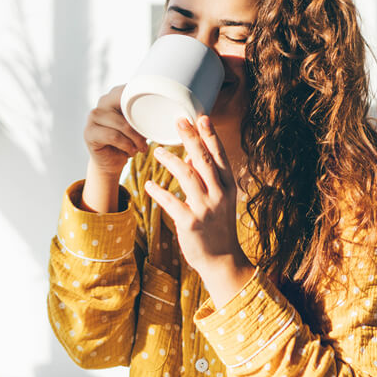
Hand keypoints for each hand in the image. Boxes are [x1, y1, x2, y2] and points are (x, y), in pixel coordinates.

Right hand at [83, 85, 149, 178]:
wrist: (111, 163)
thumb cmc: (128, 141)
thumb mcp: (140, 125)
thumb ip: (148, 115)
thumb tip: (179, 109)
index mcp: (114, 96)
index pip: (128, 90)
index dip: (142, 99)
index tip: (154, 112)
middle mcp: (101, 103)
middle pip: (125, 107)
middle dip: (140, 125)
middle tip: (147, 138)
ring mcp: (93, 117)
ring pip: (121, 124)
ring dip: (135, 139)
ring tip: (140, 147)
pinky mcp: (89, 133)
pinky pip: (113, 136)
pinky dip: (126, 145)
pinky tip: (131, 151)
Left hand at [145, 115, 255, 306]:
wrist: (222, 260)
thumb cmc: (218, 227)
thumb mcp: (221, 200)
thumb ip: (209, 178)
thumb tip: (194, 156)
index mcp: (227, 186)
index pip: (219, 155)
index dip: (209, 135)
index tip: (200, 116)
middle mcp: (219, 194)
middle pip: (204, 159)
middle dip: (191, 138)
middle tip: (179, 120)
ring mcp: (205, 208)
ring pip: (186, 175)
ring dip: (170, 160)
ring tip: (156, 151)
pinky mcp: (190, 222)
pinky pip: (171, 201)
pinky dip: (159, 191)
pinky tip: (149, 184)